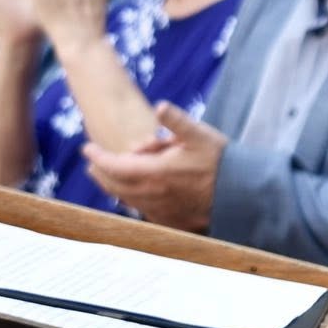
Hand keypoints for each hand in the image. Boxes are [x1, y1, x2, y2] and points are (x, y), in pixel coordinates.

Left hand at [82, 101, 223, 230]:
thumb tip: (159, 106)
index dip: (98, 157)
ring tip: (108, 175)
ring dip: (113, 187)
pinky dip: (130, 198)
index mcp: (157, 172)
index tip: (87, 148)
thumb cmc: (220, 162)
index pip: (116, 166)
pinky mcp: (169, 220)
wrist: (240, 196)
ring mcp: (160, 210)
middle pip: (115, 186)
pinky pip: (141, 210)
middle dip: (100, 173)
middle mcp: (153, 194)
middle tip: (93, 162)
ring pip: (126, 199)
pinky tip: (133, 192)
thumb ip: (177, 121)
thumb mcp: (200, 135)